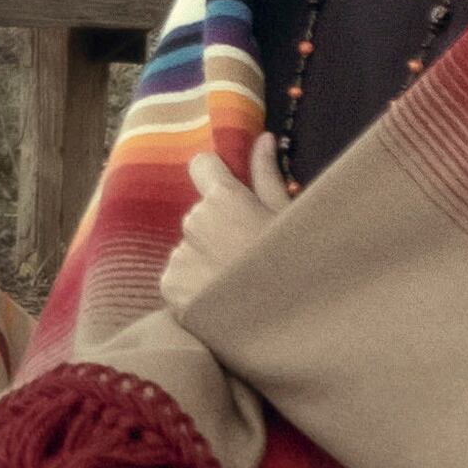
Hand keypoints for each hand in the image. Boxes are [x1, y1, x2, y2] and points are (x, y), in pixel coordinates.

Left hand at [154, 144, 290, 312]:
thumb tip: (261, 139)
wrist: (287, 328)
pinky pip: (179, 276)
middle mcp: (194, 221)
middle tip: (248, 257)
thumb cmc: (297, 267)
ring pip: (189, 247)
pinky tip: (222, 301)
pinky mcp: (170, 286)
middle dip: (218, 228)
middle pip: (200, 214)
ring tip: (238, 285)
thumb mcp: (289, 219)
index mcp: (224, 199)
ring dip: (206, 259)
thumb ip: (268, 177)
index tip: (232, 196)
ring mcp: (180, 255)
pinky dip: (195, 286)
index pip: (202, 166)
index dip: (217, 178)